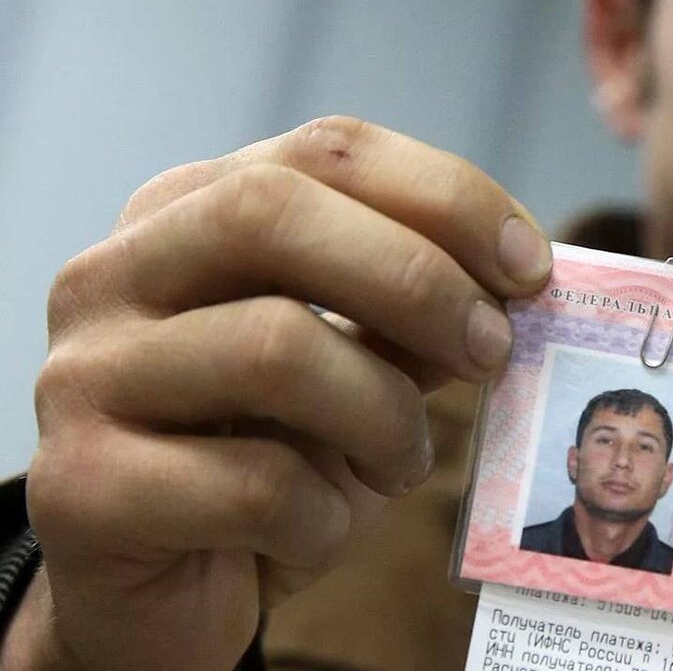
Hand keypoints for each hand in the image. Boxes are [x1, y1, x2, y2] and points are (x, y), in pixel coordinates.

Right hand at [13, 117, 551, 669]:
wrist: (164, 583)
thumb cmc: (270, 452)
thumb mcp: (354, 364)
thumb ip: (413, 312)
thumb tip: (515, 279)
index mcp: (189, 212)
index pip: (326, 151)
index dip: (448, 196)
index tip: (530, 268)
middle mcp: (116, 272)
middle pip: (275, 214)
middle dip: (418, 281)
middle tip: (491, 352)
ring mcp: (85, 373)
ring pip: (275, 349)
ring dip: (385, 417)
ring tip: (404, 461)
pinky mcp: (80, 486)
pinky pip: (254, 485)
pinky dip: (329, 517)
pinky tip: (322, 529)